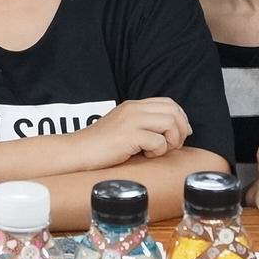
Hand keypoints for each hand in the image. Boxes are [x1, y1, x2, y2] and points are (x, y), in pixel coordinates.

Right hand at [76, 98, 190, 168]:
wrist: (77, 152)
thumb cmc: (100, 146)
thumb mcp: (123, 127)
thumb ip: (142, 124)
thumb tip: (170, 132)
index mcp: (133, 106)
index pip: (169, 103)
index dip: (181, 118)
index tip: (181, 134)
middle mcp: (134, 109)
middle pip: (173, 111)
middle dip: (181, 130)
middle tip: (174, 146)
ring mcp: (131, 121)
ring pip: (170, 123)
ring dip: (171, 140)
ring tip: (159, 151)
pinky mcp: (129, 136)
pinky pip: (158, 141)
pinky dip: (158, 151)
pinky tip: (145, 156)